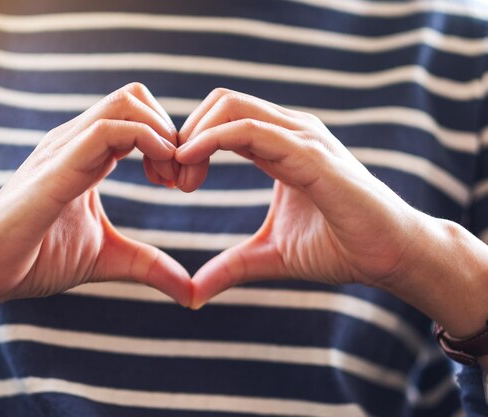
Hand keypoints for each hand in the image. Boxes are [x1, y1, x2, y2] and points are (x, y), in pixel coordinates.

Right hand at [0, 83, 191, 306]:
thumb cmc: (36, 258)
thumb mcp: (109, 259)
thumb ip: (150, 266)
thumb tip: (192, 293)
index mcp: (87, 154)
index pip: (137, 115)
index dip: (170, 141)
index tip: (180, 183)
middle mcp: (75, 141)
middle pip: (135, 96)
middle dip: (171, 131)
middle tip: (181, 180)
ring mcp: (64, 149)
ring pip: (125, 103)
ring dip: (163, 134)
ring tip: (169, 181)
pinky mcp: (56, 168)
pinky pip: (107, 130)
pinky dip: (147, 142)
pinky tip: (157, 180)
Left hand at [176, 88, 425, 307]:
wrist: (390, 256)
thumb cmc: (338, 248)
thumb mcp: (269, 256)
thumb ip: (230, 267)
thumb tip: (191, 293)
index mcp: (279, 145)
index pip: (222, 118)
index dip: (188, 143)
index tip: (170, 181)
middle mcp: (290, 131)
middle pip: (221, 102)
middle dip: (184, 133)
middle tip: (170, 178)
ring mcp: (302, 137)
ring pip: (232, 106)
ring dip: (192, 136)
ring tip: (180, 180)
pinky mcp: (311, 154)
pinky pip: (251, 131)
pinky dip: (212, 141)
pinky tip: (190, 165)